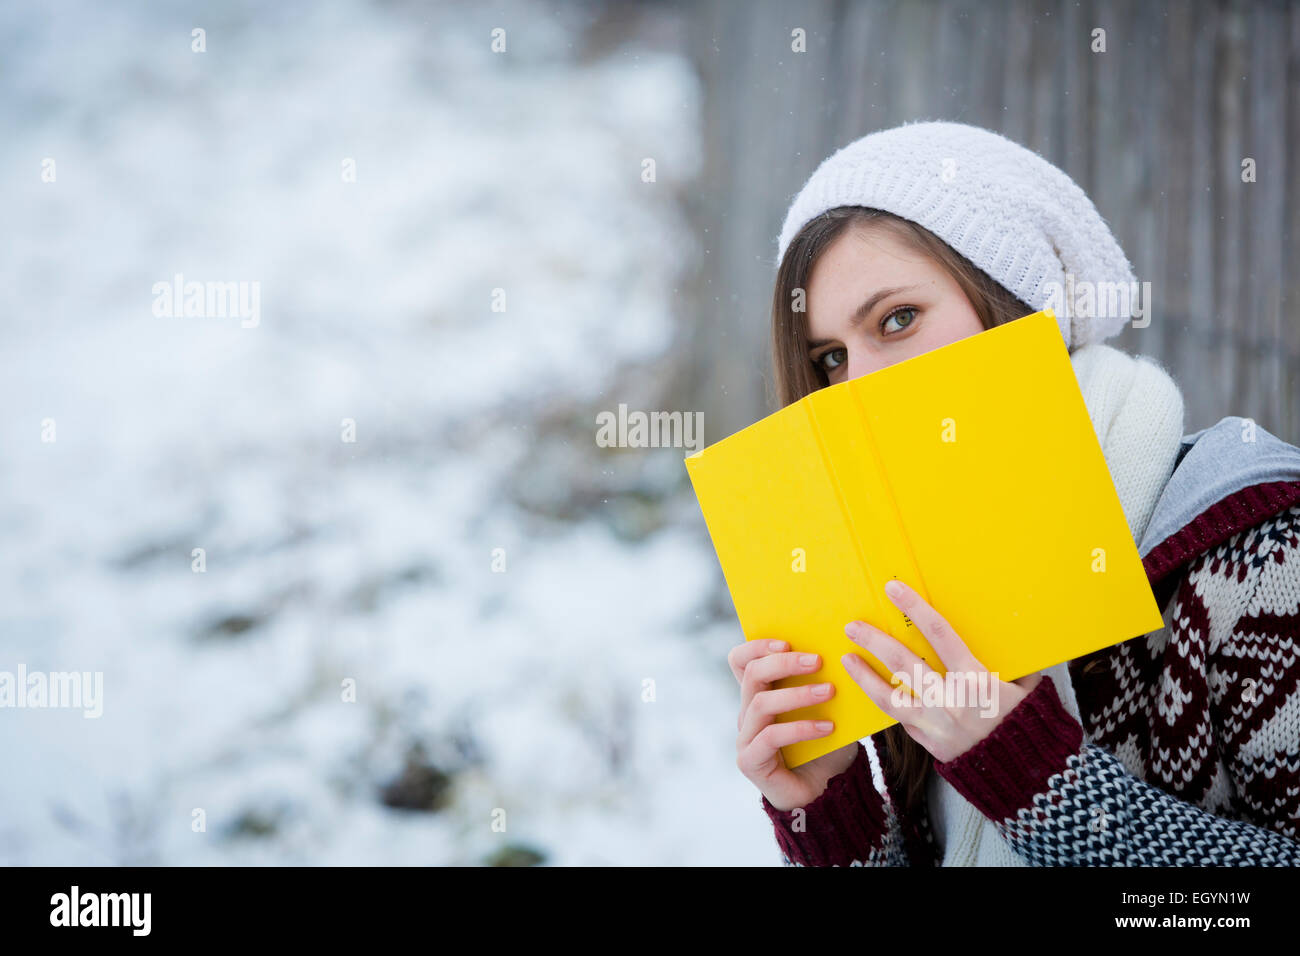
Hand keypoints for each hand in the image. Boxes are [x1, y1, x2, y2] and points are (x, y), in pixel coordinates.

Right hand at [729, 638, 859, 811]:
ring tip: (829, 691)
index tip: (788, 641)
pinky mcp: (750, 761)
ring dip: (797, 694)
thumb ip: (823, 683)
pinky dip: (800, 728)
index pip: (740, 660)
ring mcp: (746, 738)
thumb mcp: (828, 709)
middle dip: (785, 663)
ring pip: (761, 703)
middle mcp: (747, 713)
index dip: (757, 646)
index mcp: (759, 695)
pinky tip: (827, 727)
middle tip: (818, 661)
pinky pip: (771, 737)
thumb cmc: (827, 747)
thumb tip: (844, 651)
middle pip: (752, 675)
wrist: (827, 794)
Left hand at [840, 579, 1043, 763]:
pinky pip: (901, 719)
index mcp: (975, 679)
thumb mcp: (1025, 688)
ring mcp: (935, 724)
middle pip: (903, 662)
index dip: (915, 608)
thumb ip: (1009, 664)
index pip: (939, 633)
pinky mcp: (927, 742)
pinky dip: (886, 703)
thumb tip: (1007, 639)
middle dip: (874, 641)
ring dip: (865, 675)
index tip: (894, 589)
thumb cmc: (1027, 724)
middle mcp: (950, 700)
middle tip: (853, 626)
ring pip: (889, 697)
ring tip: (847, 658)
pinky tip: (872, 689)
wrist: (1024, 775)